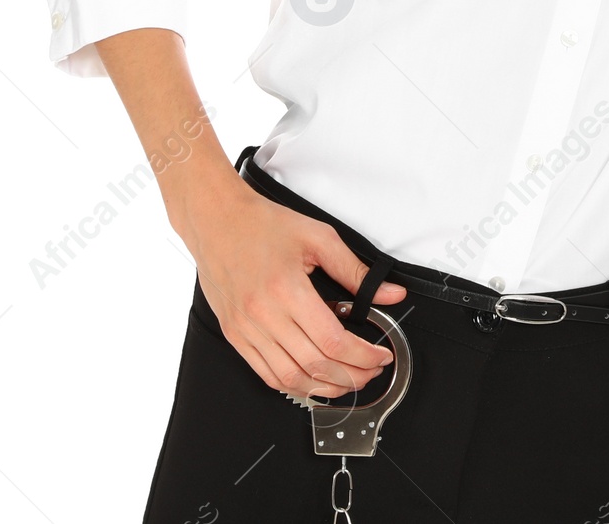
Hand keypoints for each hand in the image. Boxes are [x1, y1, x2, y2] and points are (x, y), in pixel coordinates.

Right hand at [173, 170, 406, 398]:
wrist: (217, 220)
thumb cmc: (264, 224)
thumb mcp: (318, 238)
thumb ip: (356, 271)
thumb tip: (391, 294)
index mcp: (287, 289)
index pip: (333, 341)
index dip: (363, 356)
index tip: (381, 356)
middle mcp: (263, 315)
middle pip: (316, 365)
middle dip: (352, 376)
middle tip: (372, 370)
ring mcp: (246, 329)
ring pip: (291, 378)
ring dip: (325, 388)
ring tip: (348, 380)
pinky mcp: (235, 335)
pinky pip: (266, 374)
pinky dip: (294, 385)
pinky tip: (313, 381)